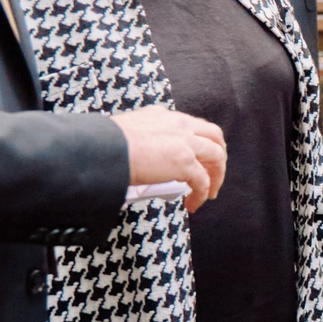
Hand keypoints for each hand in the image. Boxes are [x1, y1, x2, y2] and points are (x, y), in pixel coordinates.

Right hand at [112, 106, 227, 212]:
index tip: (197, 159)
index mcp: (163, 116)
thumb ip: (142, 142)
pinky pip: (203, 181)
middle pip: (214, 136)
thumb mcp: (128, 134)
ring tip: (209, 194)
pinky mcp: (185, 162)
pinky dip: (202, 195)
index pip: (192, 126)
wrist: (104, 150)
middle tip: (213, 174)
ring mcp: (185, 142)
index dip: (200, 143)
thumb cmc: (106, 146)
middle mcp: (178, 124)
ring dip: (216, 176)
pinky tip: (193, 204)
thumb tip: (140, 161)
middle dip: (218, 156)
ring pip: (217, 156)